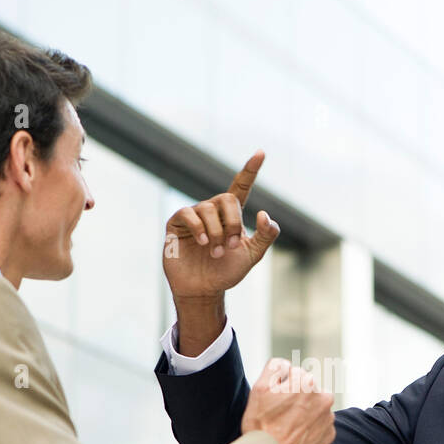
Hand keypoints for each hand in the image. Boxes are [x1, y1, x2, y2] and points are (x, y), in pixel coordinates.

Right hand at [162, 151, 279, 303]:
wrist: (203, 290)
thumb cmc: (226, 272)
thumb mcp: (253, 255)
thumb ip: (266, 235)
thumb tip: (263, 214)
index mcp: (231, 214)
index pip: (241, 186)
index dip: (250, 170)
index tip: (261, 152)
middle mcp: (212, 210)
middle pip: (228, 198)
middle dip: (234, 222)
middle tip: (231, 245)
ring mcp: (194, 215)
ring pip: (209, 208)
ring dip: (217, 232)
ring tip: (216, 252)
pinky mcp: (176, 223)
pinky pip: (188, 213)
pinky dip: (199, 228)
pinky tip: (203, 243)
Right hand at [241, 358, 335, 443]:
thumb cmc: (261, 425)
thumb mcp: (259, 388)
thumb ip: (275, 367)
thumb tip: (286, 365)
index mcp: (306, 382)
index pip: (292, 374)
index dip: (280, 386)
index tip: (273, 401)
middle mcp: (323, 397)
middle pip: (306, 389)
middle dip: (294, 397)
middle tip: (279, 415)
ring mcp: (328, 417)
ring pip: (314, 407)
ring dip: (303, 412)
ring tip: (287, 427)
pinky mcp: (329, 435)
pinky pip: (319, 425)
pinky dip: (309, 429)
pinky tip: (295, 436)